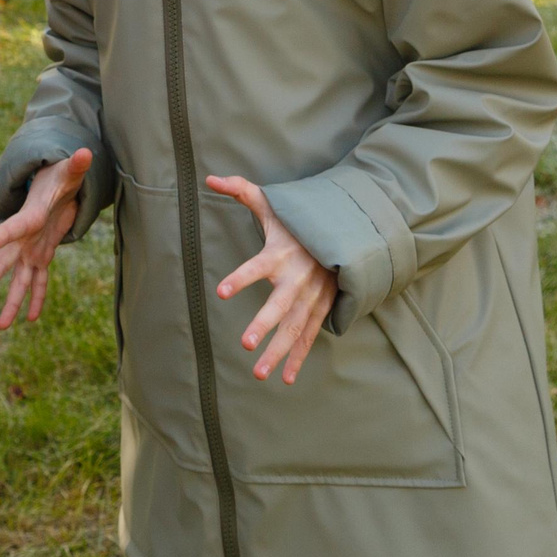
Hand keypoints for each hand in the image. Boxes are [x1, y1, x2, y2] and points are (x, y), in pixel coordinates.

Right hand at [0, 148, 93, 328]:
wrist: (56, 186)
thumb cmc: (60, 176)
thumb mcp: (69, 172)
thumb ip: (76, 165)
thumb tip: (86, 152)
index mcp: (29, 218)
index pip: (8, 231)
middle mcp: (25, 239)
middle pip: (2, 264)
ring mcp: (32, 249)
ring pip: (18, 280)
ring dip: (11, 303)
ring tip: (0, 327)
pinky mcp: (43, 255)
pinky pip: (38, 281)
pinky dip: (35, 298)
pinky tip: (30, 318)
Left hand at [209, 177, 337, 383]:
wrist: (346, 235)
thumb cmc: (299, 222)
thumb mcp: (273, 205)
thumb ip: (241, 190)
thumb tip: (210, 177)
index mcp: (280, 255)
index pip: (256, 267)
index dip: (240, 278)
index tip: (222, 291)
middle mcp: (297, 279)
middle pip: (279, 306)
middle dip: (263, 324)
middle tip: (244, 342)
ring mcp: (311, 298)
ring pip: (294, 329)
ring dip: (278, 352)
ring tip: (258, 374)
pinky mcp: (320, 310)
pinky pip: (308, 337)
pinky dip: (299, 358)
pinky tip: (286, 378)